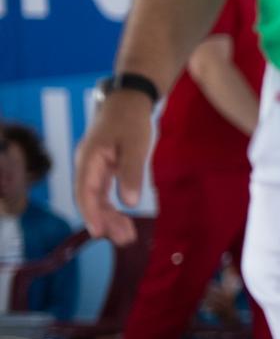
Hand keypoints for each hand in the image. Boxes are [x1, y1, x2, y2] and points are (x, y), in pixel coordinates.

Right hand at [74, 91, 154, 245]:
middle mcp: (87, 166)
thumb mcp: (135, 146)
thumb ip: (131, 173)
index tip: (99, 233)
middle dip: (105, 220)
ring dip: (110, 216)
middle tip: (124, 239)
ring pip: (97, 198)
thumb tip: (129, 203)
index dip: (91, 214)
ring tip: (126, 235)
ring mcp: (94, 168)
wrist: (129, 99)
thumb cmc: (131, 120)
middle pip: (91, 199)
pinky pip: (104, 192)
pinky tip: (123, 219)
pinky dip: (113, 206)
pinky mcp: (103, 169)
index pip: (85, 192)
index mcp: (89, 159)